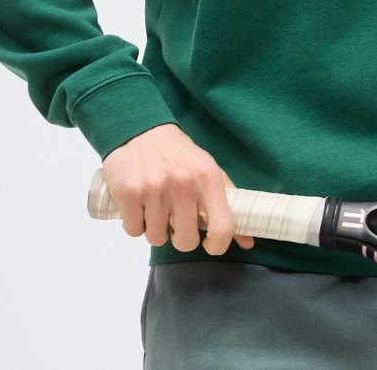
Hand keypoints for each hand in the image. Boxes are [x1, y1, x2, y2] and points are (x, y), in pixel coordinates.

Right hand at [101, 123, 254, 255]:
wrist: (142, 130)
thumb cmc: (179, 157)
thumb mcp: (208, 172)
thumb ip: (228, 206)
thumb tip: (247, 242)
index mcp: (208, 178)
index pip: (223, 228)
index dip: (217, 246)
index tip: (208, 244)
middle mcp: (183, 183)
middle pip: (185, 242)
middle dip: (179, 236)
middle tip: (175, 218)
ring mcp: (155, 188)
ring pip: (156, 238)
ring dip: (154, 228)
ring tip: (155, 206)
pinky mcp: (129, 192)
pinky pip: (133, 231)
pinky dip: (135, 223)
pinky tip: (139, 204)